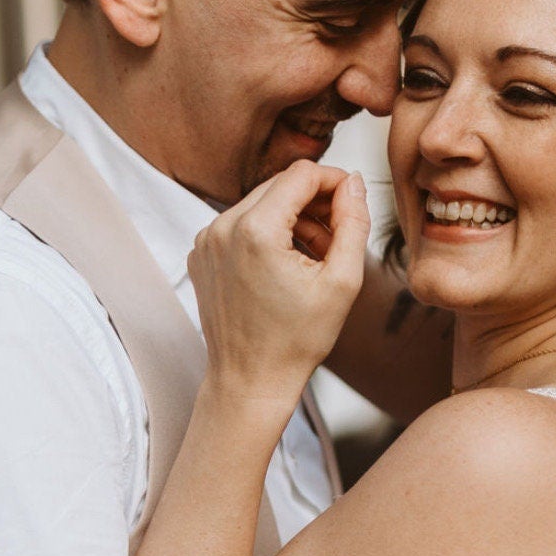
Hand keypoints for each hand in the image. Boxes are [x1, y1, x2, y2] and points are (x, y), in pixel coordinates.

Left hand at [188, 161, 370, 414]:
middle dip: (316, 203)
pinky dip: (269, 234)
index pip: (302, 175)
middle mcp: (222, 228)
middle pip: (280, 186)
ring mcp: (207, 241)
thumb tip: (353, 184)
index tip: (353, 201)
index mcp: (255, 230)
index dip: (335, 181)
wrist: (250, 381)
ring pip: (261, 204)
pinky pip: (241, 226)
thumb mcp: (342, 282)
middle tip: (341, 235)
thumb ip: (354, 223)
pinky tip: (289, 266)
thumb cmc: (295, 341)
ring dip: (294, 219)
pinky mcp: (202, 254)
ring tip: (318, 256)